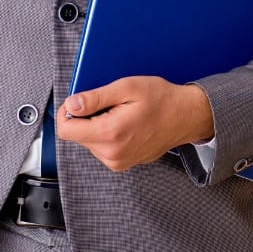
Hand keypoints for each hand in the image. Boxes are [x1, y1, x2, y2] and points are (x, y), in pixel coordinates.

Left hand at [56, 76, 213, 172]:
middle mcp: (111, 154)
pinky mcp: (121, 164)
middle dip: (86, 117)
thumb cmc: (161, 99)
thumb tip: (71, 105)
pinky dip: (106, 134)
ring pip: (88, 141)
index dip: (67, 112)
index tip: (79, 100)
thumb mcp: (127, 88)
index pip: (66, 130)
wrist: (186, 117)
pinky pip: (100, 148)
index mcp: (110, 134)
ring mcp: (117, 162)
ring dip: (96, 125)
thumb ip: (95, 98)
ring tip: (120, 113)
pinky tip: (123, 123)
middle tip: (109, 103)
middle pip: (77, 135)